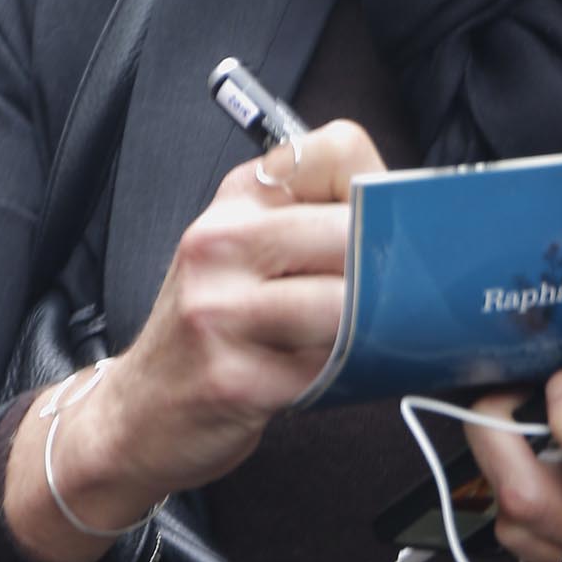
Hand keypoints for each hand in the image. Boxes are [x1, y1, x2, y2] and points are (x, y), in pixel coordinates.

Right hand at [3, 120, 384, 561]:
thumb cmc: (212, 329)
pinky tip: (333, 377)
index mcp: (239, 198)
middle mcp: (221, 241)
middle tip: (406, 299)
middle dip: (393, 271)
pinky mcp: (231, 378)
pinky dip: (348, 377)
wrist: (139, 411)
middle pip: (354, 228)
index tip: (387, 231)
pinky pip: (326, 370)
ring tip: (370, 341)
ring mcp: (219, 309)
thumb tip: (422, 224)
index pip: (341, 150)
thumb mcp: (248, 254)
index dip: (383, 192)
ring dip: (374, 330)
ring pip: (346, 303)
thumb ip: (317, 224)